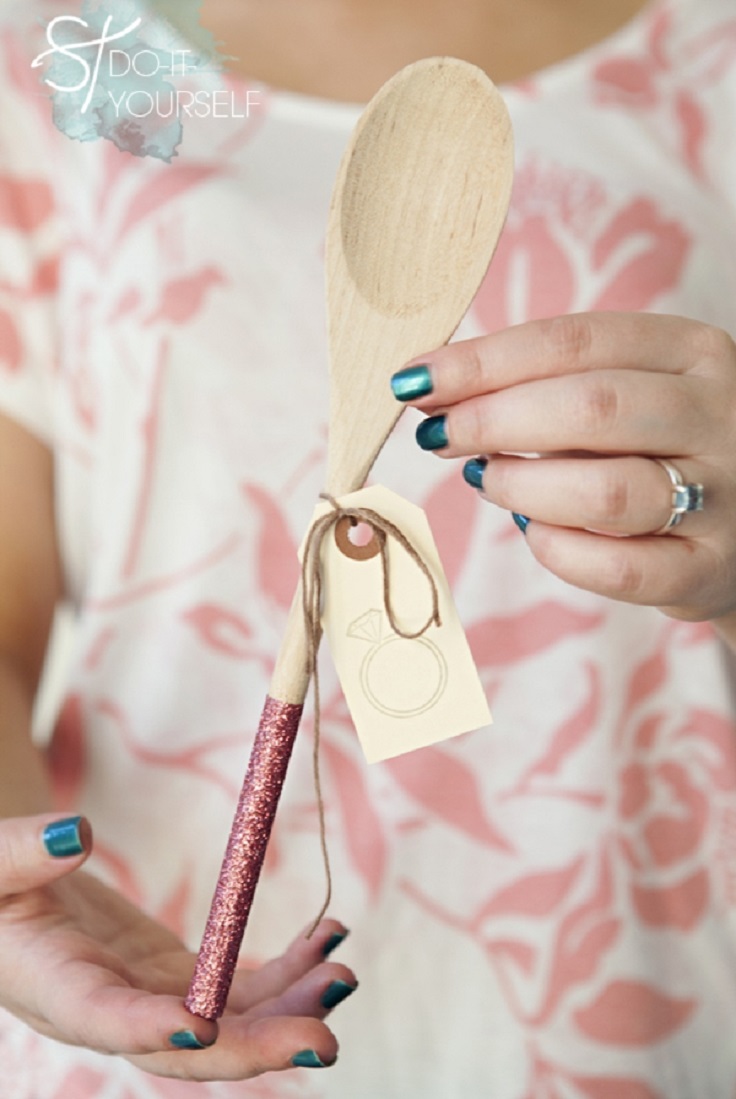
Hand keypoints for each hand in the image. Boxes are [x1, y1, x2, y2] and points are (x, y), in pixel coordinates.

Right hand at [0, 814, 355, 1079]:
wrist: (12, 902)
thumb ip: (22, 855)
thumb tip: (75, 834)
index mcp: (58, 992)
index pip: (107, 1021)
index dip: (154, 1030)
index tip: (206, 1024)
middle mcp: (115, 1013)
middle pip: (191, 1044)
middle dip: (258, 1045)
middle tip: (324, 1038)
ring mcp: (155, 998)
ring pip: (231, 1019)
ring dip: (290, 1004)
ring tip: (342, 975)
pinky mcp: (181, 976)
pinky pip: (242, 982)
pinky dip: (288, 966)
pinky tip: (329, 938)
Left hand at [393, 312, 735, 622]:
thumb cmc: (657, 448)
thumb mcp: (627, 392)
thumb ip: (545, 385)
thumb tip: (432, 391)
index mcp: (694, 352)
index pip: (576, 341)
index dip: (483, 361)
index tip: (416, 382)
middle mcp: (720, 416)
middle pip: (592, 406)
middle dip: (492, 420)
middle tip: (438, 436)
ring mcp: (722, 497)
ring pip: (605, 492)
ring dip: (522, 486)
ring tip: (486, 478)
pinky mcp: (707, 569)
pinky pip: (616, 567)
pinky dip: (556, 550)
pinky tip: (532, 530)